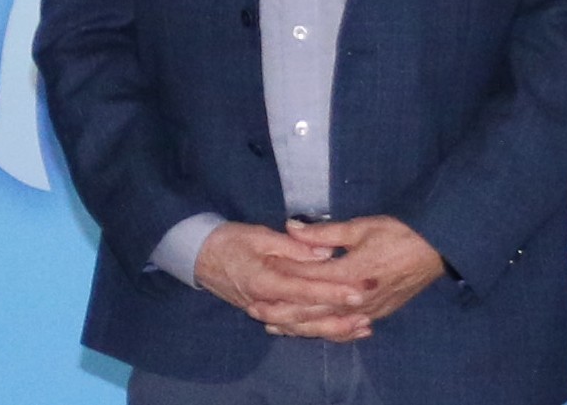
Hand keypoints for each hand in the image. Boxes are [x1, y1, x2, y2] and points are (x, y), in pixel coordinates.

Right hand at [194, 222, 370, 342]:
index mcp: (263, 281)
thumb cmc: (227, 240)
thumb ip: (292, 246)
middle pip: (308, 316)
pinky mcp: (266, 314)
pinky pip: (295, 328)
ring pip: (304, 327)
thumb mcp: (258, 235)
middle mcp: (265, 303)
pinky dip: (318, 331)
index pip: (304, 290)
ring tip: (361, 327)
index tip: (357, 292)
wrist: (198, 257)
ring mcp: (265, 312)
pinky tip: (338, 330)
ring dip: (333, 328)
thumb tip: (324, 252)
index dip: (332, 292)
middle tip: (368, 313)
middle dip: (340, 316)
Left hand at [273, 216, 445, 326]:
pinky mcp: (379, 313)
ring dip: (301, 326)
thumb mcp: (360, 227)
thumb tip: (291, 228)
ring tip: (276, 327)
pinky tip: (314, 331)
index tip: (260, 273)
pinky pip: (347, 328)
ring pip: (328, 324)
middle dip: (283, 311)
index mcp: (351, 275)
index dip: (283, 276)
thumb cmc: (398, 234)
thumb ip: (323, 233)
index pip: (308, 278)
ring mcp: (370, 310)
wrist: (436, 250)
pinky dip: (327, 331)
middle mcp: (358, 299)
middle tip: (255, 311)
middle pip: (314, 309)